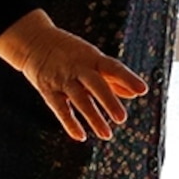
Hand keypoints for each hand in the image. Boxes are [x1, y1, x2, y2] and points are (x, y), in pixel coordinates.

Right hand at [0, 9, 148, 141]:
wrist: (34, 42)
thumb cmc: (71, 53)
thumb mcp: (92, 58)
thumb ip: (113, 77)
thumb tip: (135, 94)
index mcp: (92, 58)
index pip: (113, 67)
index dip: (128, 78)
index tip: (143, 90)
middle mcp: (78, 68)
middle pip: (95, 84)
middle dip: (108, 101)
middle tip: (122, 119)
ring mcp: (62, 79)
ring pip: (79, 99)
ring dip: (93, 117)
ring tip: (107, 135)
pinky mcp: (48, 90)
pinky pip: (60, 108)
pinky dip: (69, 123)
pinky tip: (81, 136)